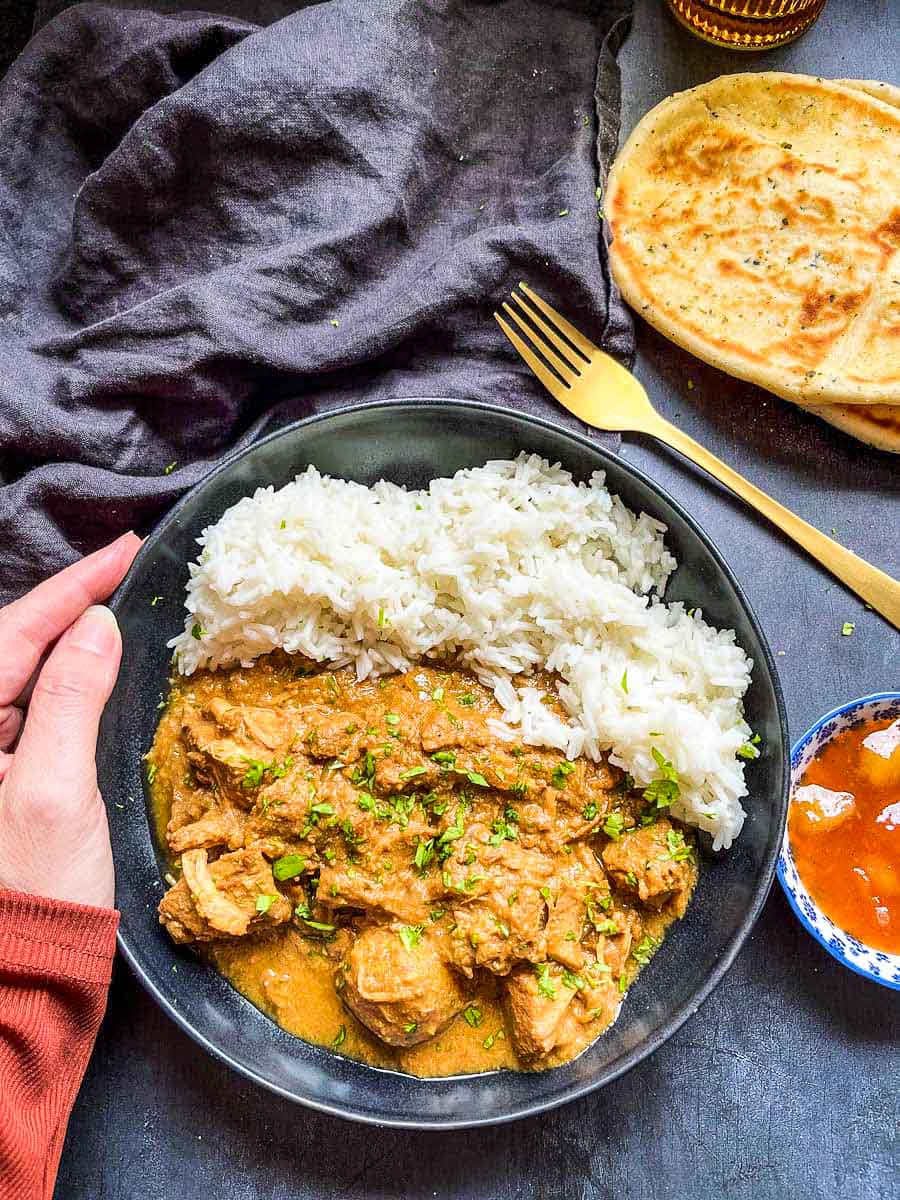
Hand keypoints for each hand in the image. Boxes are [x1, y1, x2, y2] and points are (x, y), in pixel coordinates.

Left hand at [0, 534, 140, 907]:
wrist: (26, 968)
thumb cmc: (33, 889)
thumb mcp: (55, 790)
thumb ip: (72, 699)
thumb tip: (98, 625)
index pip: (14, 633)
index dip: (71, 586)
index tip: (124, 550)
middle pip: (18, 644)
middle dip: (73, 600)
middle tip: (129, 564)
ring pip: (31, 670)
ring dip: (76, 633)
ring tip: (122, 598)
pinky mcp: (10, 773)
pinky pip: (42, 705)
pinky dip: (77, 676)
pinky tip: (105, 660)